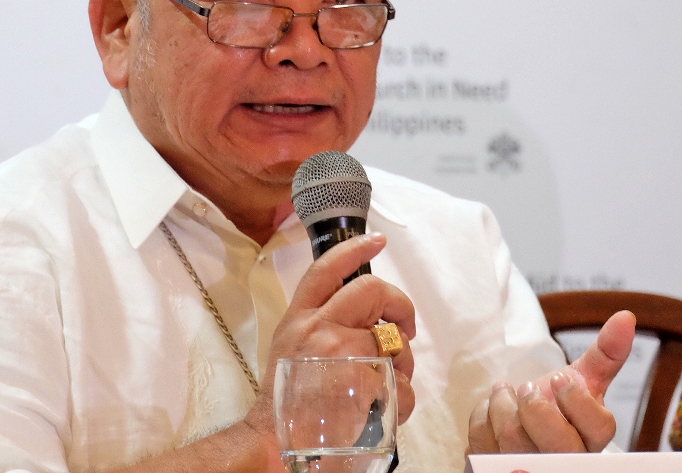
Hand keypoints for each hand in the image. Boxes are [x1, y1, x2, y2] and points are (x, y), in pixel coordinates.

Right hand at [243, 233, 417, 444]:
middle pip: (372, 291)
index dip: (355, 249)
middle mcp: (320, 328)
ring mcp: (342, 353)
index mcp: (300, 318)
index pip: (327, 270)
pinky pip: (402, 384)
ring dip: (401, 364)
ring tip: (386, 383)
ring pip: (394, 342)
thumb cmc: (286, 397)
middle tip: (403, 328)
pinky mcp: (363, 383)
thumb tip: (364, 313)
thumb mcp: (291, 345)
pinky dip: (403, 400)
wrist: (277, 440)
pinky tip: (386, 409)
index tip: (378, 240)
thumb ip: (320, 322)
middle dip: (400, 306)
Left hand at [467, 310, 635, 452]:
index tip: (559, 378)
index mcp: (592, 439)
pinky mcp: (499, 469)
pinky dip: (482, 418)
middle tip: (527, 389)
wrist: (523, 426)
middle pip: (557, 443)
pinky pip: (483, 445)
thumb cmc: (556, 405)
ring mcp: (532, 468)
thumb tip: (625, 317)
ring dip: (502, 405)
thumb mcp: (581, 380)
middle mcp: (566, 461)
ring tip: (506, 394)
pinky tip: (492, 411)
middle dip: (535, 407)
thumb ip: (605, 354)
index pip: (599, 427)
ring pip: (515, 441)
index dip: (576, 399)